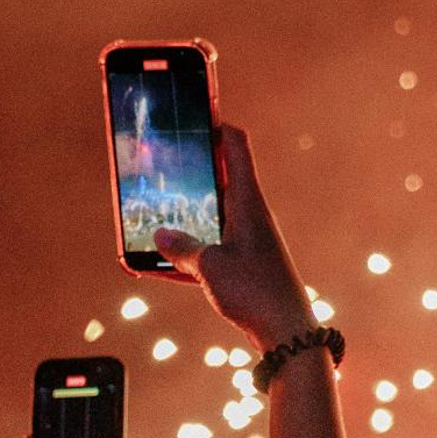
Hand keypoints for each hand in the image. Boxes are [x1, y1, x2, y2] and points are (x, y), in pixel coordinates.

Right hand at [155, 125, 314, 354]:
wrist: (285, 328)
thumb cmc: (255, 291)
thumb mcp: (211, 267)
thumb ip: (184, 249)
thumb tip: (160, 234)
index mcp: (247, 202)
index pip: (236, 149)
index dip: (218, 126)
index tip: (199, 108)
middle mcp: (248, 214)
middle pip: (219, 179)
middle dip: (193, 168)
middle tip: (163, 160)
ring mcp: (245, 238)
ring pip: (210, 214)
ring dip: (184, 211)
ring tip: (151, 209)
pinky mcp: (240, 263)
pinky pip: (206, 247)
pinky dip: (183, 251)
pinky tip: (154, 262)